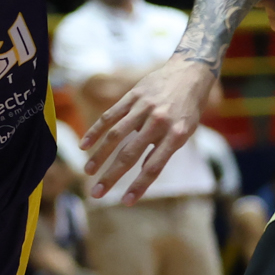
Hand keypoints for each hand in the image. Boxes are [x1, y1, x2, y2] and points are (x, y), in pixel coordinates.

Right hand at [84, 56, 216, 201]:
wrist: (190, 72)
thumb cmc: (189, 108)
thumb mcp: (186, 130)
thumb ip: (164, 149)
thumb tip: (142, 170)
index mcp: (177, 134)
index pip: (154, 166)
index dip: (139, 186)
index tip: (125, 202)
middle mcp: (159, 122)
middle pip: (130, 154)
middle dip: (112, 176)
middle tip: (96, 193)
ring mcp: (144, 108)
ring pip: (116, 135)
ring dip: (99, 156)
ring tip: (87, 171)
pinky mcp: (132, 96)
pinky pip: (110, 116)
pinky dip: (95, 131)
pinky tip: (84, 146)